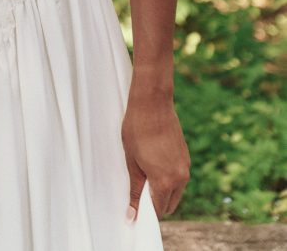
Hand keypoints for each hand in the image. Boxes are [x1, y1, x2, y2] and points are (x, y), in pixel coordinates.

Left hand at [121, 92, 190, 221]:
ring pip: (176, 190)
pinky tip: (153, 160)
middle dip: (156, 202)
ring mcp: (185, 166)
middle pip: (170, 204)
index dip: (147, 212)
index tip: (136, 207)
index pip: (159, 211)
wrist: (152, 102)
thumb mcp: (132, 161)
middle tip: (138, 188)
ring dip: (163, 189)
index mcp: (165, 182)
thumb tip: (132, 214)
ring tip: (144, 170)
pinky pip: (179, 175)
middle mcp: (180, 177)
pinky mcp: (186, 156)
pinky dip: (169, 176)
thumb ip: (135, 190)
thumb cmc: (137, 129)